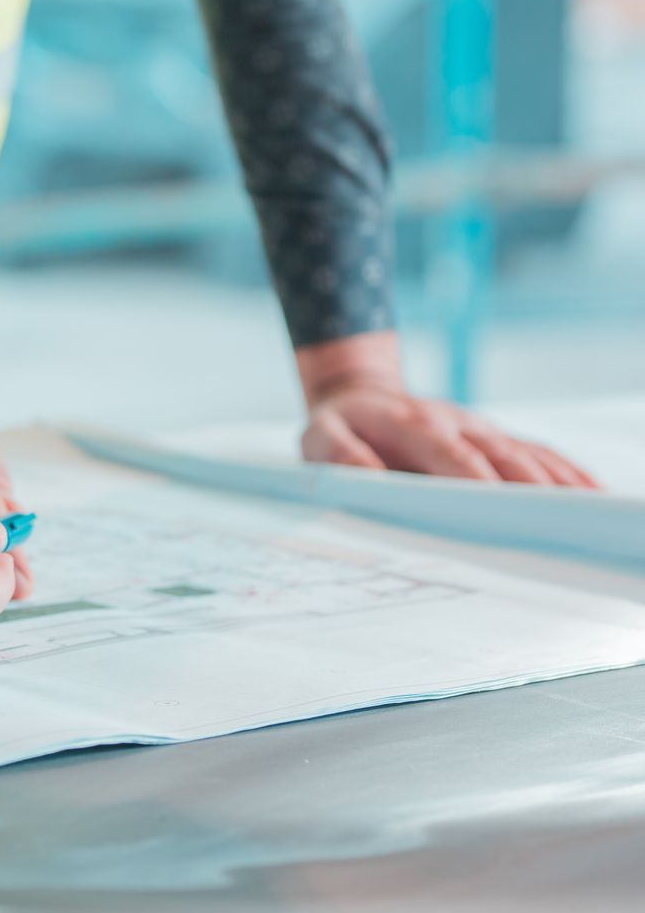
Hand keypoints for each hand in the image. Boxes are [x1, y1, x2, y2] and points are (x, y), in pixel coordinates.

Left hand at [297, 331, 598, 487]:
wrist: (358, 394)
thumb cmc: (341, 426)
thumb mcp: (318, 436)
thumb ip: (338, 454)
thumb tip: (366, 476)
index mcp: (412, 424)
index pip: (447, 452)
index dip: (473, 476)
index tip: (496, 502)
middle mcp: (455, 424)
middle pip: (499, 455)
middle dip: (527, 486)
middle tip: (555, 518)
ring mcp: (479, 430)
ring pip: (526, 454)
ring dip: (557, 481)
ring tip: (588, 509)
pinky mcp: (494, 439)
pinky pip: (537, 453)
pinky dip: (566, 472)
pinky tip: (594, 493)